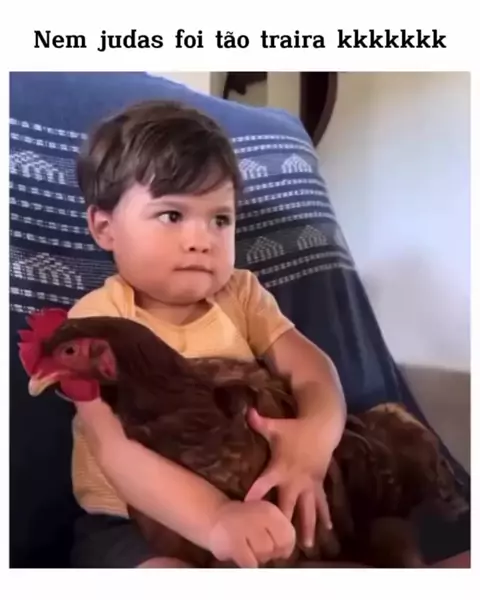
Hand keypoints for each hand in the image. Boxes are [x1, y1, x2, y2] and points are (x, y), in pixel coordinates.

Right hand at [208, 500, 295, 567]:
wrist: (217, 517)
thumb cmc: (246, 522)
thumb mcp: (266, 519)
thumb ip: (280, 532)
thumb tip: (287, 552)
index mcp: (270, 511)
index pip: (289, 537)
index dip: (285, 548)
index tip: (277, 549)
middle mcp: (259, 517)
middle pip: (277, 548)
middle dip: (271, 553)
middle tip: (259, 548)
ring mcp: (245, 529)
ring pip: (263, 556)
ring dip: (257, 558)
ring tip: (248, 548)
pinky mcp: (233, 542)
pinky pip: (250, 564)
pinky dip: (247, 563)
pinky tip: (241, 553)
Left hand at [244, 408, 334, 546]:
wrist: (323, 426)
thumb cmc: (294, 428)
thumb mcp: (276, 426)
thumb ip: (259, 422)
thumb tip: (245, 411)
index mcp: (280, 467)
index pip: (264, 482)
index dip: (256, 493)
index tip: (247, 507)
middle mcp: (295, 479)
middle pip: (288, 504)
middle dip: (283, 522)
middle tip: (280, 542)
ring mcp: (309, 483)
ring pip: (309, 509)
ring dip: (307, 527)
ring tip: (306, 545)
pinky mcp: (318, 483)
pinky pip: (322, 502)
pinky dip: (325, 515)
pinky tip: (328, 530)